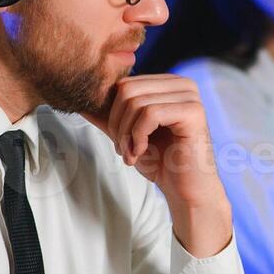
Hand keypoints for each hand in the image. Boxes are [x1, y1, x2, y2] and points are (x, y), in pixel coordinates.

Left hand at [85, 75, 232, 257]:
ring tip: (132, 154)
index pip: (124, 84)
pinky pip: (150, 113)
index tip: (119, 142)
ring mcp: (190, 96)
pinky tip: (142, 152)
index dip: (113, 114)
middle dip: (117, 123)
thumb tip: (80, 101)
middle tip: (123, 149)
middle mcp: (182, 84)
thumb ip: (108, 116)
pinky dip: (138, 136)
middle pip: (128, 90)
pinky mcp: (193, 112)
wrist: (185, 190)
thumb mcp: (128, 134)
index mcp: (169, 84)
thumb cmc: (161, 162)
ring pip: (136, 102)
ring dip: (126, 134)